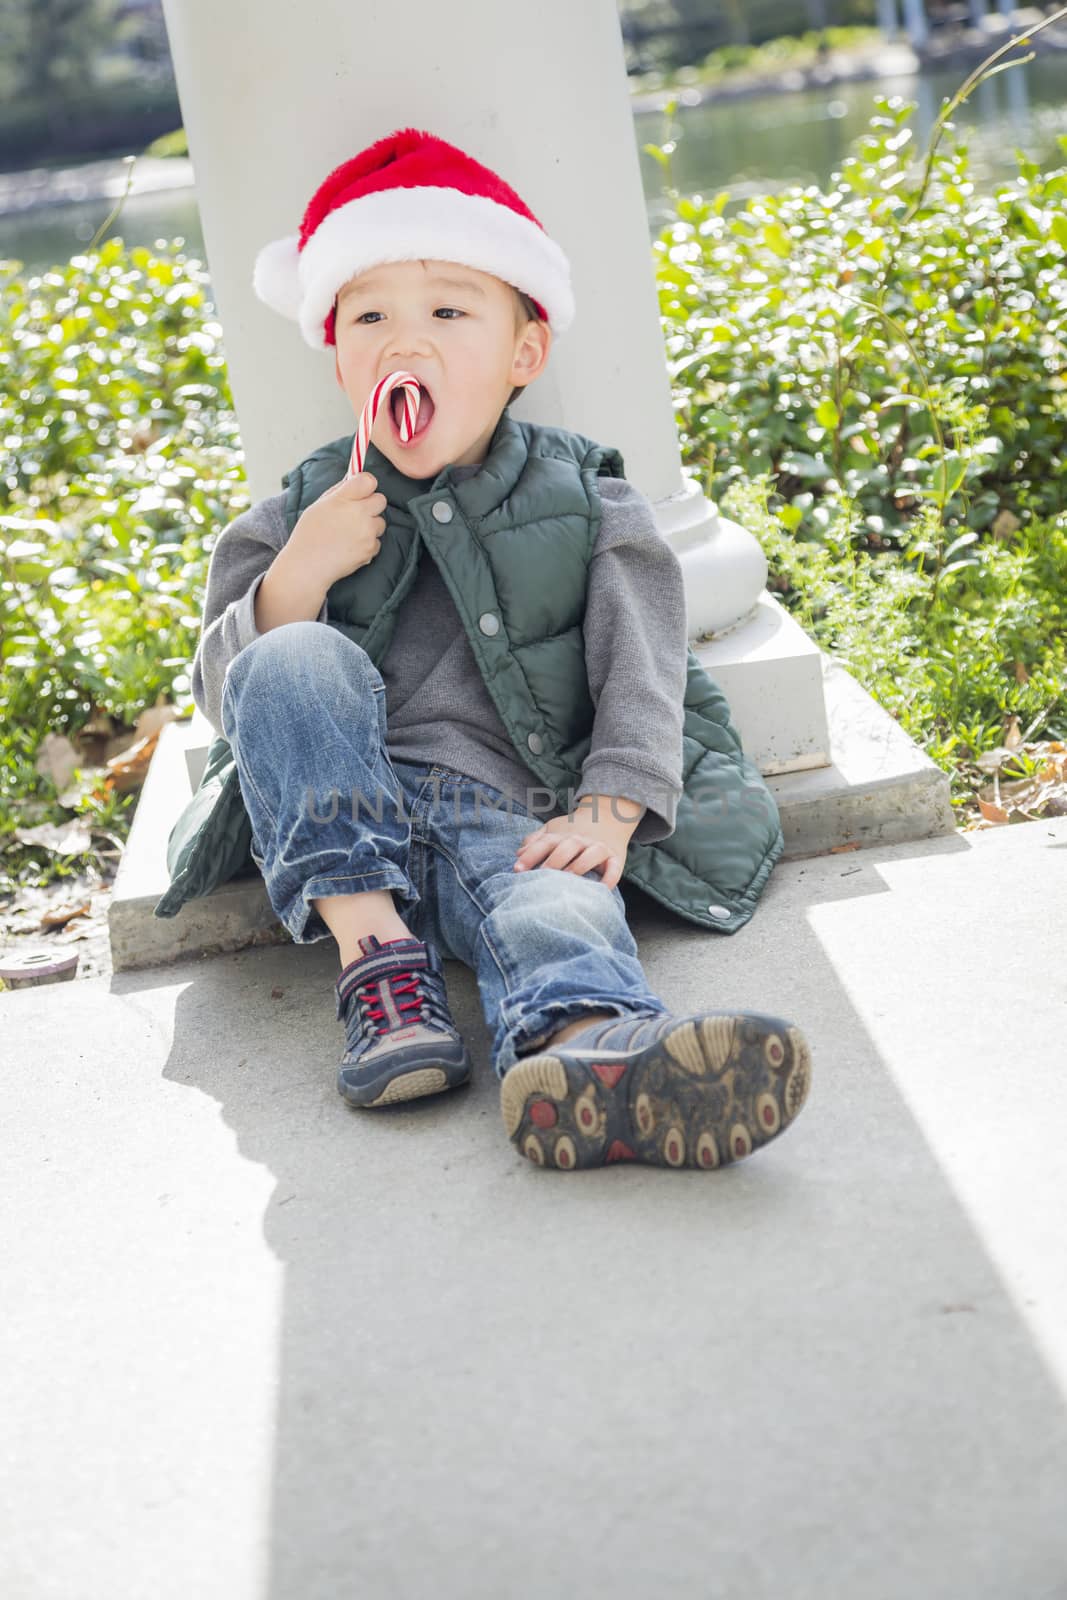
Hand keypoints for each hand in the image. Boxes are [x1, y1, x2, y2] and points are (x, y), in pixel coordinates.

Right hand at [291, 470, 388, 587]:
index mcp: (343, 499)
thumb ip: (339, 491)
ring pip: (380, 522)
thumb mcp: (319, 505)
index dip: (366, 485)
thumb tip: (353, 479)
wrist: (307, 566)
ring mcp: (367, 532)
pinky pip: (377, 541)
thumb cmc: (309, 535)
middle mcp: (358, 513)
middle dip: (371, 505)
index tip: (361, 491)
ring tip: (350, 534)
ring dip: (370, 526)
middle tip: (356, 514)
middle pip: (381, 500)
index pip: (369, 480)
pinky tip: (351, 547)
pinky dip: (367, 544)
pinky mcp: (371, 548)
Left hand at [513, 810, 630, 891]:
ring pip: (591, 854)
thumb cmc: (573, 829)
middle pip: (567, 847)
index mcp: (562, 835)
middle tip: (541, 877)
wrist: (608, 816)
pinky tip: (602, 889)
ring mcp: (598, 847)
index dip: (530, 855)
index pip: (544, 843)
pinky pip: (614, 868)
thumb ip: (535, 841)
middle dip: (554, 861)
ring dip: (580, 866)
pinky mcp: (615, 858)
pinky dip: (610, 877)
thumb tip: (518, 853)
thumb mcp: (553, 830)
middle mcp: (580, 840)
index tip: (517, 870)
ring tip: (568, 880)